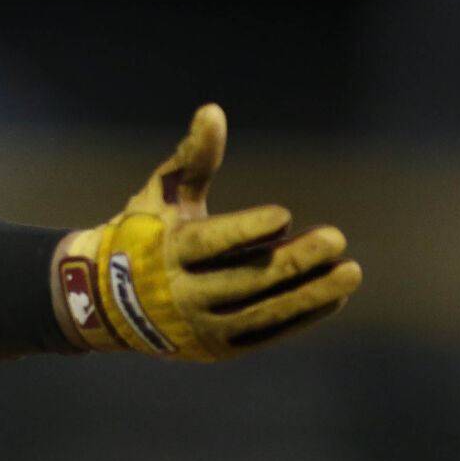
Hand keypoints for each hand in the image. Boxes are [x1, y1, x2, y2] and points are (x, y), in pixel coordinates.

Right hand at [52, 103, 361, 360]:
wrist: (109, 302)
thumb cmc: (145, 232)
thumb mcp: (163, 192)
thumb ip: (194, 156)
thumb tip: (213, 110)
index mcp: (167, 251)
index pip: (210, 243)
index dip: (246, 230)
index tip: (284, 214)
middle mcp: (183, 294)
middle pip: (246, 279)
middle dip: (294, 260)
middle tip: (336, 238)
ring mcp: (203, 327)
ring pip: (263, 310)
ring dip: (311, 293)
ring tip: (350, 271)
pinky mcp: (219, 349)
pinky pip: (267, 334)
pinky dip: (302, 316)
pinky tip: (334, 296)